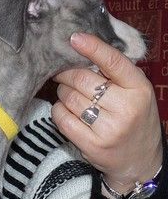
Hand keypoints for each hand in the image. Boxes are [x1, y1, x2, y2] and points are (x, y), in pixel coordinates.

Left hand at [51, 32, 162, 194]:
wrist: (140, 161)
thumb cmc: (133, 119)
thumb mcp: (136, 93)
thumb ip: (115, 75)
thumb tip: (81, 51)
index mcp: (139, 89)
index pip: (113, 62)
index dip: (92, 48)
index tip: (74, 37)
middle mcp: (126, 108)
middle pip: (82, 80)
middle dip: (67, 75)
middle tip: (63, 75)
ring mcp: (109, 128)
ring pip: (69, 98)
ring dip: (62, 93)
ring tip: (70, 96)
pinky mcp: (92, 145)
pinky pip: (62, 119)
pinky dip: (58, 111)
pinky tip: (65, 111)